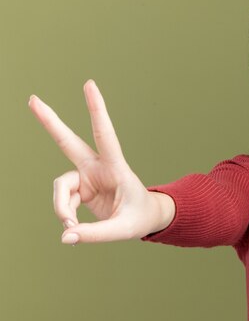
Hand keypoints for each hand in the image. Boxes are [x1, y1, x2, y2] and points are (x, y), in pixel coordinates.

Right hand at [29, 80, 173, 243]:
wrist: (145, 218)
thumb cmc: (139, 217)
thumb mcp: (124, 229)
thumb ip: (95, 234)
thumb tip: (65, 236)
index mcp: (116, 167)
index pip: (105, 134)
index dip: (96, 110)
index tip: (89, 84)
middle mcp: (98, 167)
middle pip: (68, 142)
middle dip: (50, 122)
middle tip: (32, 99)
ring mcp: (86, 176)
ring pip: (60, 186)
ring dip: (61, 207)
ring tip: (70, 226)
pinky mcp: (80, 188)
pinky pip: (62, 200)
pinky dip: (64, 215)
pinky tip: (73, 227)